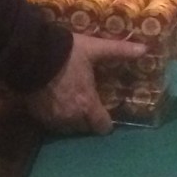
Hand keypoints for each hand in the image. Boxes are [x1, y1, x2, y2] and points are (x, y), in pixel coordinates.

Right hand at [23, 34, 145, 134]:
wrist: (31, 53)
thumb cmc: (66, 52)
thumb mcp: (94, 49)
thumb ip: (118, 51)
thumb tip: (145, 49)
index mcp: (87, 104)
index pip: (102, 126)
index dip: (105, 121)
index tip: (104, 112)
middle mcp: (71, 116)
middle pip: (85, 127)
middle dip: (86, 118)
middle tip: (85, 102)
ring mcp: (53, 117)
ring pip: (67, 126)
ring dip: (70, 118)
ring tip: (68, 102)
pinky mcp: (37, 114)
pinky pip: (50, 121)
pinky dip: (53, 115)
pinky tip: (52, 100)